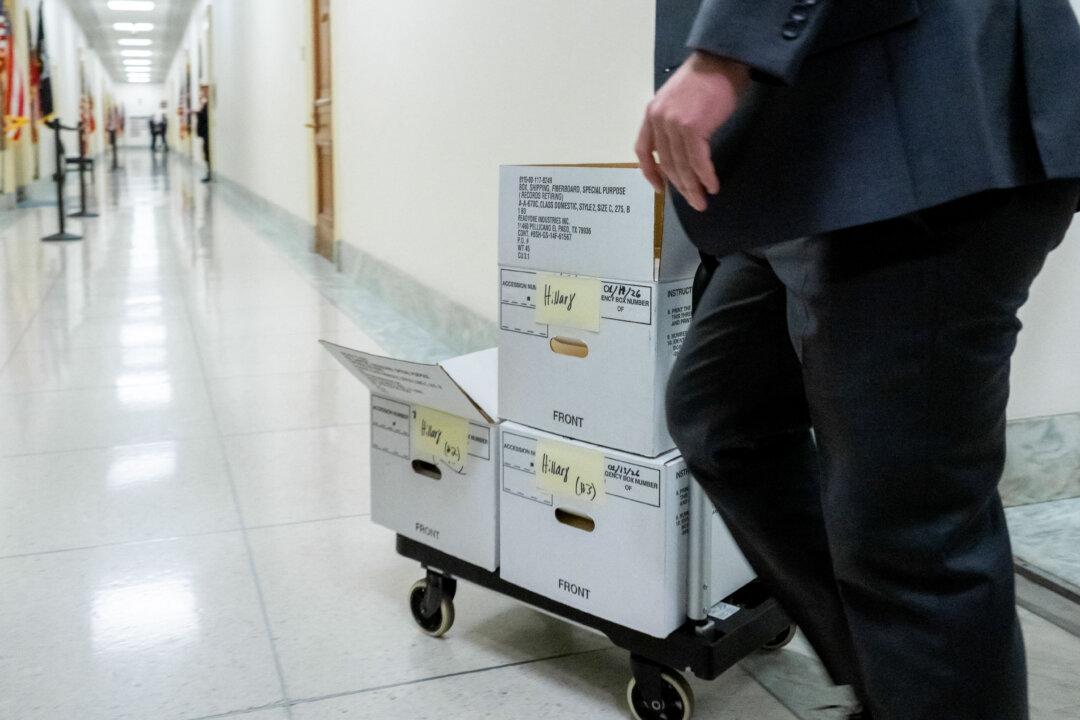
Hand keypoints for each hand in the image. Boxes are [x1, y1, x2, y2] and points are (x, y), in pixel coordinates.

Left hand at [635, 52, 750, 210]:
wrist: (722, 59)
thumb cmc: (705, 78)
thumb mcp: (676, 99)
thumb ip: (671, 122)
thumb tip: (678, 149)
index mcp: (651, 114)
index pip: (642, 150)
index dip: (650, 173)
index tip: (660, 189)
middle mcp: (658, 121)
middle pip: (666, 163)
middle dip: (680, 187)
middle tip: (693, 202)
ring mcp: (674, 125)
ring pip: (682, 165)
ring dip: (693, 187)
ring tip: (702, 201)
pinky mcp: (693, 128)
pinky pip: (698, 161)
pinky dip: (705, 177)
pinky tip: (712, 186)